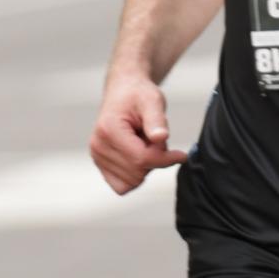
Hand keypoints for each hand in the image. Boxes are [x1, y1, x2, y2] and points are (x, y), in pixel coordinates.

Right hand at [90, 72, 181, 192]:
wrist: (124, 91)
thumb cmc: (138, 95)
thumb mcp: (152, 101)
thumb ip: (157, 120)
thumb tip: (161, 137)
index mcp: (109, 130)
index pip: (141, 159)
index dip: (165, 159)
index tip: (180, 154)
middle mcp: (98, 146)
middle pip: (137, 173)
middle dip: (154, 159)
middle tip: (154, 139)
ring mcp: (97, 157)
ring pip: (132, 181)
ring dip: (145, 167)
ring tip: (143, 143)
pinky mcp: (101, 164)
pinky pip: (123, 186)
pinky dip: (135, 175)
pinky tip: (138, 155)